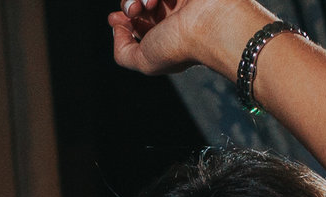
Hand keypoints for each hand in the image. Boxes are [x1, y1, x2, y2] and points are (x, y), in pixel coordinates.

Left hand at [108, 0, 272, 78]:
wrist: (211, 25)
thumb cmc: (181, 48)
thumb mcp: (144, 62)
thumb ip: (123, 53)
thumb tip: (117, 30)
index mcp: (167, 36)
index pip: (138, 22)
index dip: (123, 18)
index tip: (114, 18)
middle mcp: (174, 15)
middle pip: (139, 1)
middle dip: (128, 4)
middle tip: (133, 10)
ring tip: (147, 4)